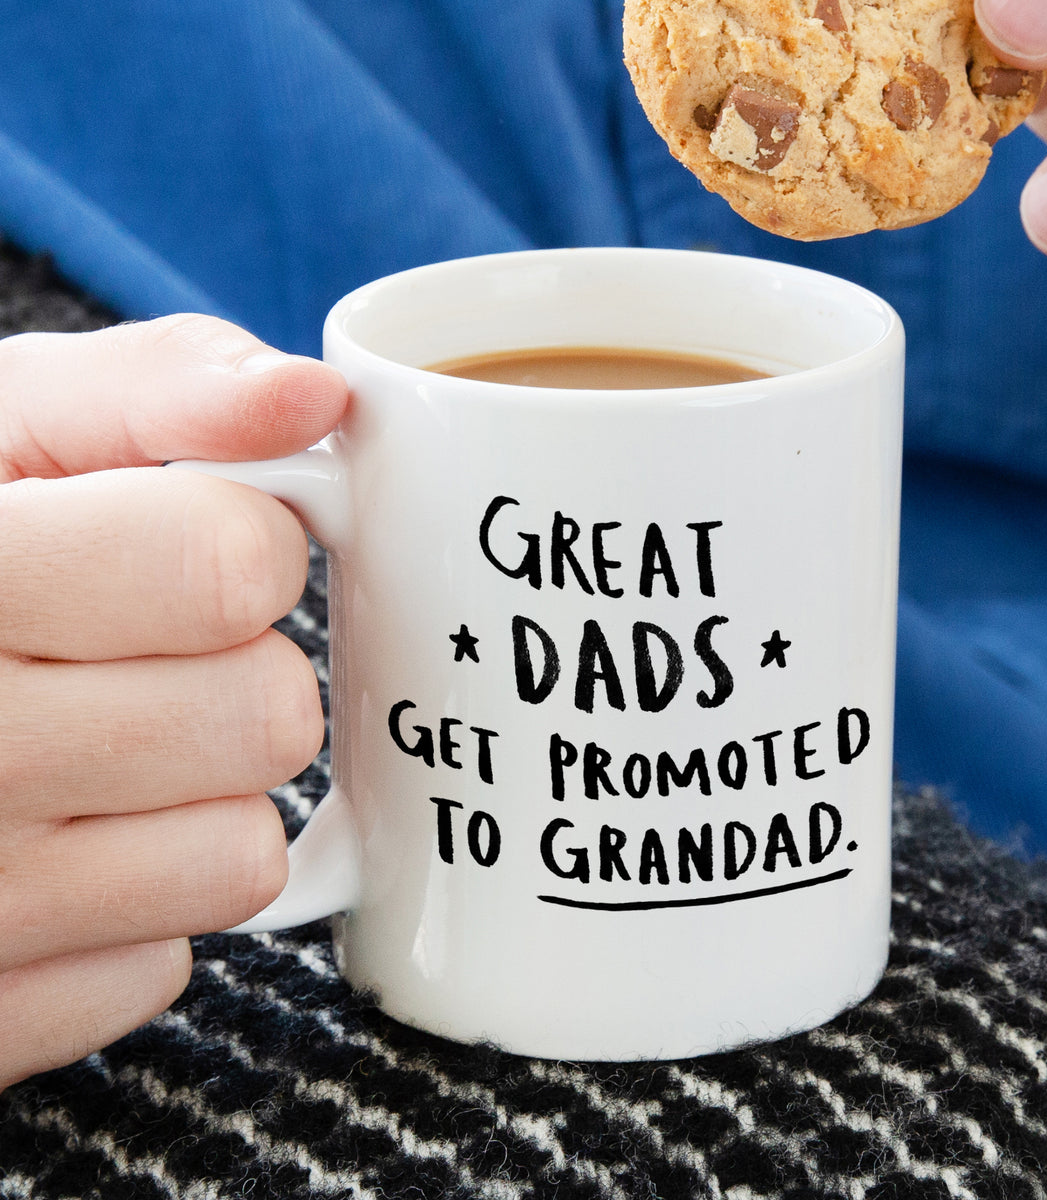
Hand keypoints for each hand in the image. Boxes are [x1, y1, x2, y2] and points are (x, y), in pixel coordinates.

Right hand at [0, 314, 346, 1090]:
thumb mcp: (4, 428)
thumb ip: (156, 391)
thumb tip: (315, 399)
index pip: (232, 566)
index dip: (244, 545)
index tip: (191, 544)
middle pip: (266, 718)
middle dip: (238, 672)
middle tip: (139, 655)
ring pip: (242, 858)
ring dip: (198, 798)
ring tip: (94, 751)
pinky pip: (162, 966)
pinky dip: (132, 908)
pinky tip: (50, 849)